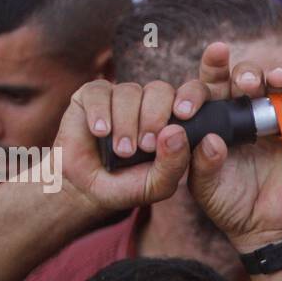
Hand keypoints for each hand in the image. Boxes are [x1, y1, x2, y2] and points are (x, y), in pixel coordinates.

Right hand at [55, 79, 217, 212]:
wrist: (88, 189)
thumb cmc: (128, 185)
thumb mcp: (157, 184)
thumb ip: (174, 163)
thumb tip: (177, 131)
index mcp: (175, 118)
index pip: (193, 92)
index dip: (192, 96)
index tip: (184, 114)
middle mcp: (150, 102)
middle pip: (160, 90)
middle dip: (154, 117)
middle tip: (146, 146)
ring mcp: (121, 96)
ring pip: (129, 91)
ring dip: (126, 122)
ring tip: (122, 151)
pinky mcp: (92, 96)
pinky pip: (99, 92)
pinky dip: (100, 112)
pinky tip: (100, 132)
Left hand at [182, 43, 281, 253]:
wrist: (268, 230)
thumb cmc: (232, 204)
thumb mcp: (206, 188)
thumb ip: (202, 165)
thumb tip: (212, 141)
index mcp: (219, 116)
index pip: (213, 84)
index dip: (212, 69)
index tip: (214, 59)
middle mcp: (250, 109)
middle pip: (249, 76)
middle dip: (247, 74)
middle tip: (246, 85)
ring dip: (280, 72)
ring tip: (278, 79)